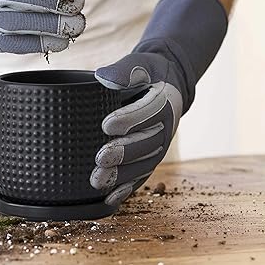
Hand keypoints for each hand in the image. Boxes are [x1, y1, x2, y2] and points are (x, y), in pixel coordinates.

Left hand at [89, 0, 228, 206]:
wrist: (166, 86)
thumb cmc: (147, 74)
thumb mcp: (140, 65)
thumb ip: (124, 70)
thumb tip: (103, 76)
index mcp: (164, 102)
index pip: (148, 112)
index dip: (129, 119)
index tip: (106, 125)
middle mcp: (165, 128)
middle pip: (146, 143)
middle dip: (123, 153)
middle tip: (101, 158)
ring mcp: (159, 146)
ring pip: (143, 164)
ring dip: (122, 175)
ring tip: (98, 181)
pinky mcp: (150, 159)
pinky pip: (141, 176)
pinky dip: (126, 189)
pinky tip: (109, 199)